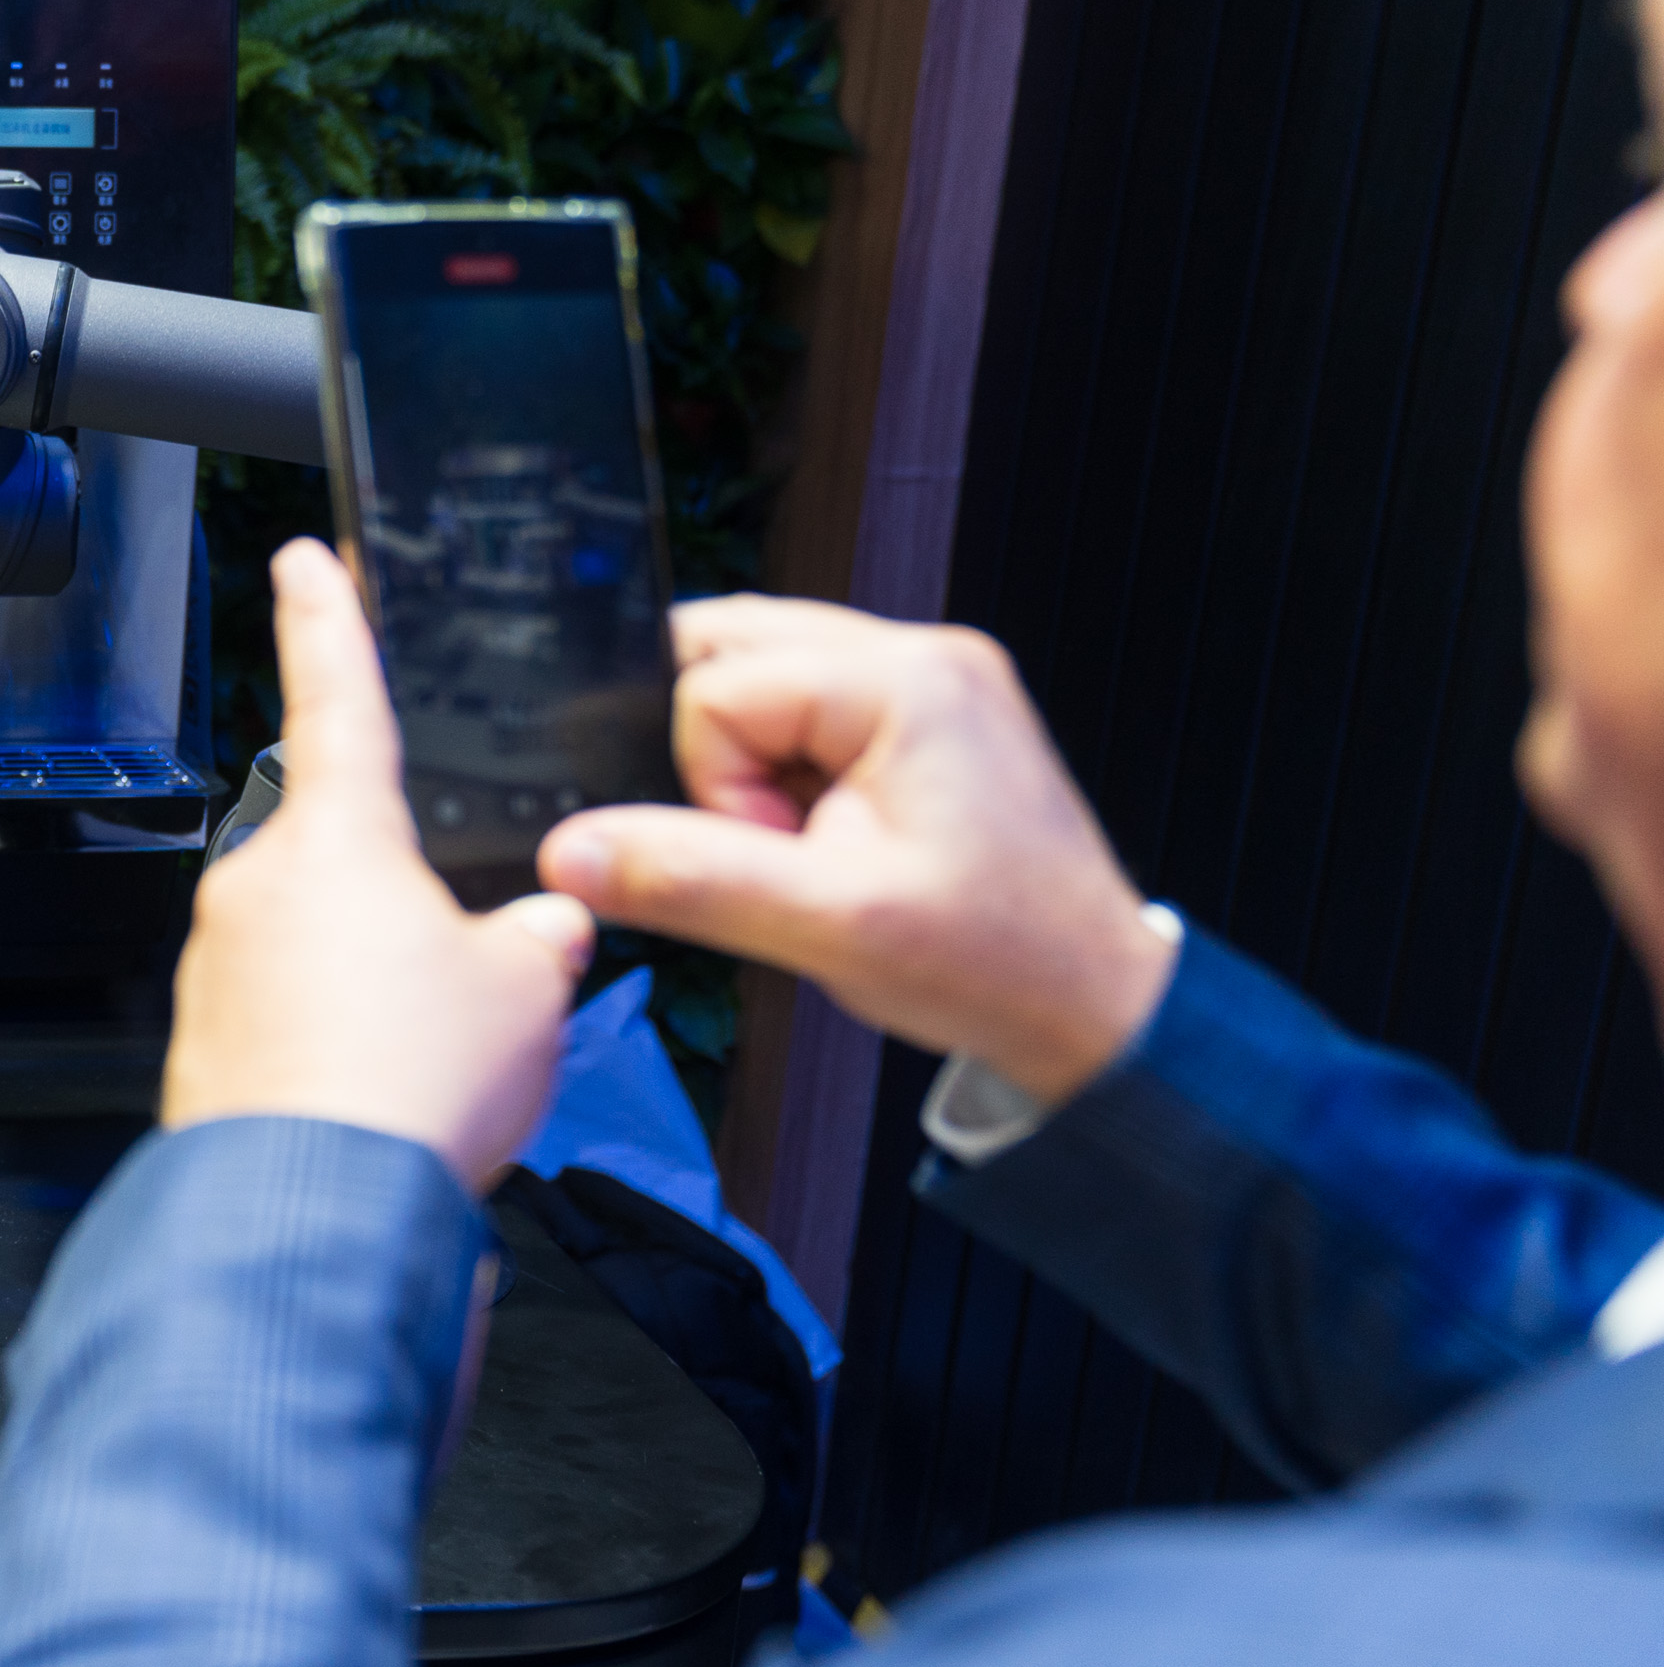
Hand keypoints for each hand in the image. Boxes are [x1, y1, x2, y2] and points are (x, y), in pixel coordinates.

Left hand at [164, 541, 595, 1185]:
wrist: (316, 1211)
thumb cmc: (411, 1083)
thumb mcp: (528, 987)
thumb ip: (540, 932)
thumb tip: (545, 920)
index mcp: (338, 836)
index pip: (337, 691)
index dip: (328, 616)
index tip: (305, 561)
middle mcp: (259, 884)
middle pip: (346, 859)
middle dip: (407, 907)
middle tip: (465, 980)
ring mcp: (219, 965)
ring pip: (316, 948)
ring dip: (372, 988)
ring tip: (429, 1062)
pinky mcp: (205, 1042)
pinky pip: (285, 1021)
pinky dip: (336, 1048)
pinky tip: (383, 1098)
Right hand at [534, 598, 1172, 1102]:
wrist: (1095, 1010)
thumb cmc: (998, 964)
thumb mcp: (829, 928)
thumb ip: (691, 879)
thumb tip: (572, 852)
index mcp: (907, 680)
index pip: (716, 686)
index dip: (716, 785)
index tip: (780, 858)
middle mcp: (923, 656)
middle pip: (732, 655)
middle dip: (723, 759)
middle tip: (786, 843)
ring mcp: (931, 684)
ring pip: (764, 682)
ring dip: (756, 768)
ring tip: (815, 843)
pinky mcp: (929, 721)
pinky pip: (808, 716)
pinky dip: (792, 777)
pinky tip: (831, 836)